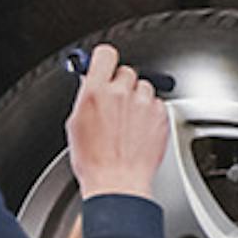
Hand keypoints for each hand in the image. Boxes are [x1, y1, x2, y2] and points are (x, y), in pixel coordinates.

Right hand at [66, 44, 172, 202]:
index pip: (106, 54)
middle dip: (121, 86)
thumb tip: (91, 82)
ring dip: (137, 100)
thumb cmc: (94, 161)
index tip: (105, 66)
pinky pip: (156, 104)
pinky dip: (150, 113)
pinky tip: (139, 131)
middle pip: (126, 72)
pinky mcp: (161, 115)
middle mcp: (121, 93)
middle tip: (116, 105)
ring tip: (128, 123)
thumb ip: (87, 96)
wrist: (117, 183)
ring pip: (143, 88)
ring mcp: (143, 103)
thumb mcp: (76, 124)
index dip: (106, 60)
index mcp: (95, 92)